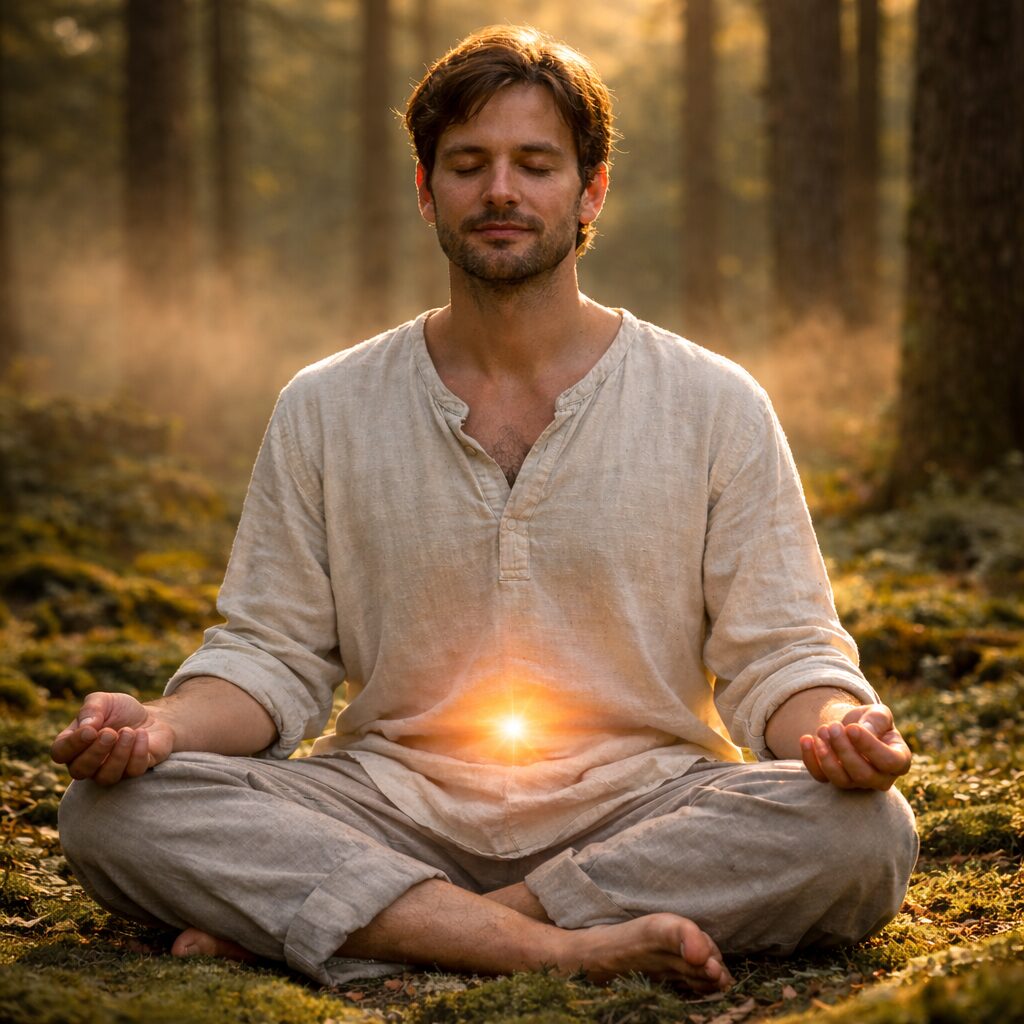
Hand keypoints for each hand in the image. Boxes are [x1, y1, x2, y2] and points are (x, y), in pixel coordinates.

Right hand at [51, 692, 175, 785]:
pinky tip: (141, 734)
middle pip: (79, 771)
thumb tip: (86, 726)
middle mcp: (87, 763)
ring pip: (106, 777)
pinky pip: (132, 771)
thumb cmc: (121, 710)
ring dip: (118, 754)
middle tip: (110, 733)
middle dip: (95, 752)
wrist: (152, 716)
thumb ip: (90, 709)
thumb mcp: (104, 701)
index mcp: (73, 744)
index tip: (90, 730)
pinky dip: (138, 752)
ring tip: (129, 731)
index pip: (60, 753)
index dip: (72, 745)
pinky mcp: (133, 771)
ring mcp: (110, 770)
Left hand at [799, 703, 911, 790]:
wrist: (853, 727)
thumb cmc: (871, 721)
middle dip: (844, 750)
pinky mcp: (835, 780)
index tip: (852, 728)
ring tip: (822, 731)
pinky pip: (821, 777)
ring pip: (842, 780)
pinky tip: (806, 739)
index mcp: (899, 759)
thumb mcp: (878, 714)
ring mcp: (857, 783)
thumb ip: (876, 721)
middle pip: (863, 775)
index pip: (890, 762)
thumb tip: (863, 730)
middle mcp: (881, 777)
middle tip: (833, 727)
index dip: (870, 747)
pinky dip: (810, 760)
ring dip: (826, 756)